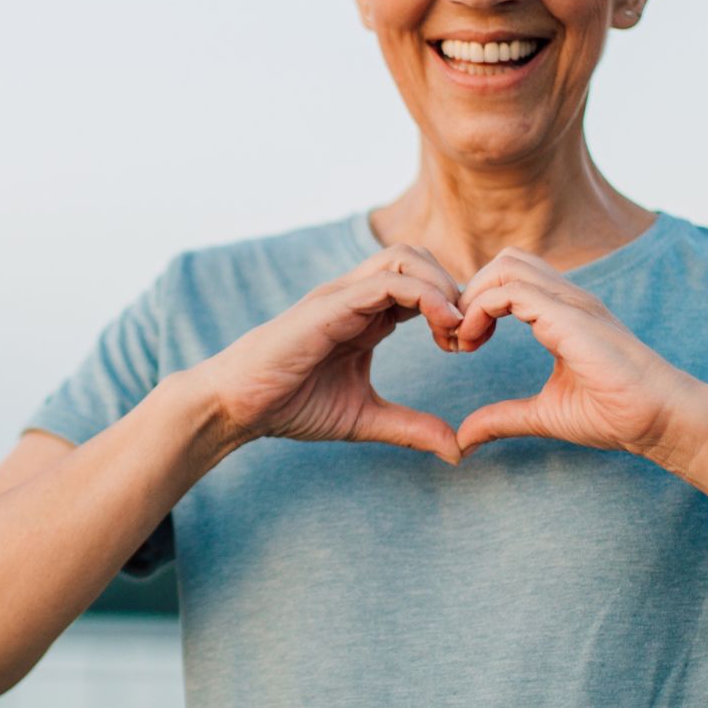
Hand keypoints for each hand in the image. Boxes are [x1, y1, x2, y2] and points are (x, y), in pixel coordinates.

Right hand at [195, 245, 463, 462]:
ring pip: (406, 257)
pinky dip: (425, 295)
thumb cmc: (291, 405)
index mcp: (368, 314)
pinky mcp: (331, 304)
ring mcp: (343, 295)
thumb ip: (411, 428)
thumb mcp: (365, 418)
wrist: (237, 406)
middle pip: (419, 257)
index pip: (423, 283)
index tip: (470, 345)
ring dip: (442, 285)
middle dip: (454, 287)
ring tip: (456, 328)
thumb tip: (457, 450)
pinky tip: (442, 327)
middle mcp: (357, 296)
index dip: (454, 306)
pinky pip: (387, 281)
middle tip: (468, 333)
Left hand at [453, 248, 694, 459]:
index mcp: (562, 314)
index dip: (476, 305)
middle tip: (456, 338)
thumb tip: (464, 440)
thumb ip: (503, 418)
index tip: (461, 345)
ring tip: (463, 339)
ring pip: (505, 265)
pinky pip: (510, 291)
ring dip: (472, 297)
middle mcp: (566, 299)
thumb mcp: (544, 415)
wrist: (659, 418)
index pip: (510, 281)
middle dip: (469, 292)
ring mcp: (570, 302)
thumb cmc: (615, 415)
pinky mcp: (569, 315)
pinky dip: (480, 309)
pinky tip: (474, 342)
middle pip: (504, 262)